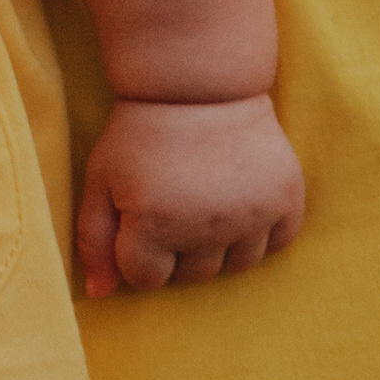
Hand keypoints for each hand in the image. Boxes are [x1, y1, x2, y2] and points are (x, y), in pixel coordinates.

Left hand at [75, 93, 305, 299]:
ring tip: (206, 202)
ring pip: (237, 265)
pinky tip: (240, 201)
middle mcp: (207, 227)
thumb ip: (94, 240)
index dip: (137, 252)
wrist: (198, 84)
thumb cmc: (140, 135)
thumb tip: (99, 295)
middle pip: (193, 276)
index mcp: (155, 225)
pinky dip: (261, 231)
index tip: (139, 218)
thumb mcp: (101, 180)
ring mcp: (252, 214)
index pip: (146, 279)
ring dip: (219, 245)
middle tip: (173, 203)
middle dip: (177, 250)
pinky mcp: (286, 198)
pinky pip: (278, 243)